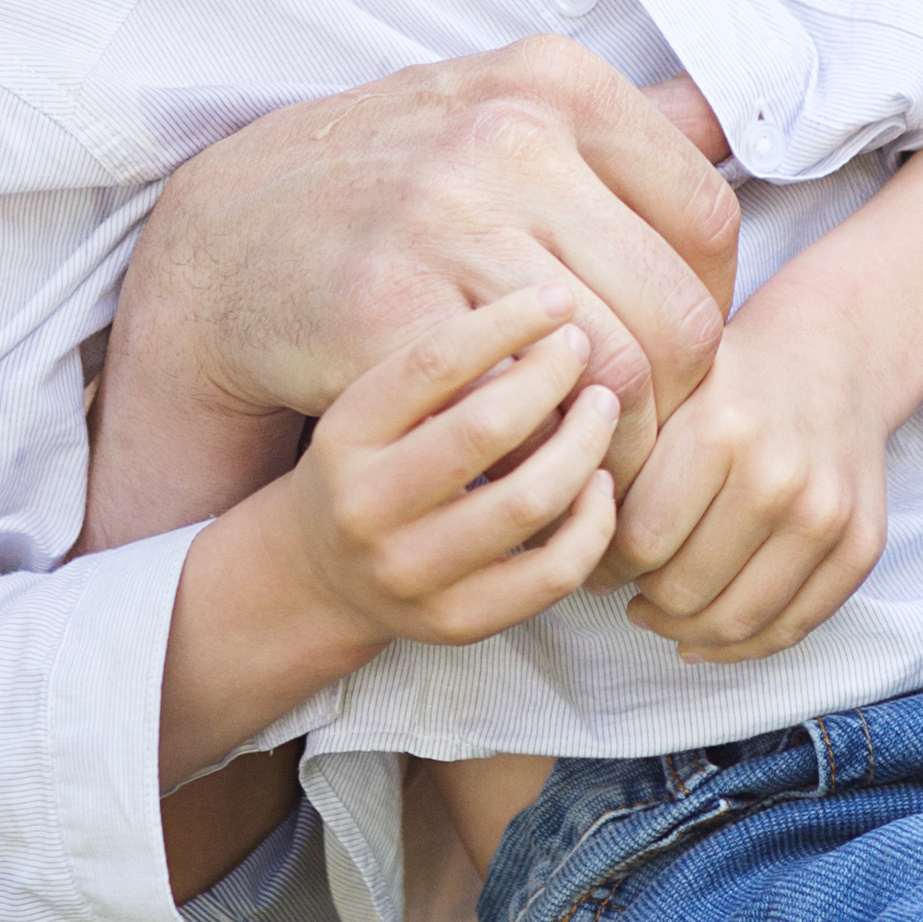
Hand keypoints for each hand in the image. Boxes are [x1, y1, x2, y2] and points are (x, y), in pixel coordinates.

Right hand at [96, 41, 738, 555]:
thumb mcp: (504, 104)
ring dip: (617, 443)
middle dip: (680, 398)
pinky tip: (528, 461)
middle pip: (675, 312)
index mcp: (555, 82)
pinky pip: (516, 415)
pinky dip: (538, 457)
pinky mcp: (387, 313)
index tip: (680, 349)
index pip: (706, 222)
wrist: (230, 235)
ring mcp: (444, 224)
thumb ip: (624, 122)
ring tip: (600, 457)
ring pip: (613, 375)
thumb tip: (733, 119)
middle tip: (650, 430)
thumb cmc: (392, 178)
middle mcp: (507, 140)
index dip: (711, 304)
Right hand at [283, 287, 625, 648]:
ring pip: (528, 501)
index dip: (506, 323)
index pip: (432, 363)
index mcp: (345, 437)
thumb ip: (438, 367)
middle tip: (584, 350)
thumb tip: (547, 307)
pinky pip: (551, 572)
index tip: (556, 298)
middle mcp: (367, 507)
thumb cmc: (369, 466)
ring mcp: (411, 572)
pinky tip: (599, 482)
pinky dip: (592, 522)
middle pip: (484, 428)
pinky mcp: (456, 622)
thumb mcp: (371, 408)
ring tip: (603, 407)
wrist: (319, 577)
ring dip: (583, 444)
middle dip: (551, 379)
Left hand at [600, 299, 898, 662]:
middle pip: (684, 590)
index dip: (603, 563)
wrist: (834, 356)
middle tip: (626, 585)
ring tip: (659, 609)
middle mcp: (780, 475)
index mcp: (721, 429)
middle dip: (643, 597)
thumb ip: (618, 456)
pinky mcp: (862, 544)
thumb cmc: (731, 378)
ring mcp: (827, 515)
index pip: (639, 542)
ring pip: (736, 620)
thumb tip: (560, 539)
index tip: (593, 557)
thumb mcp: (666, 390)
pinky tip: (704, 633)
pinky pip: (792, 628)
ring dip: (685, 629)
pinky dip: (741, 646)